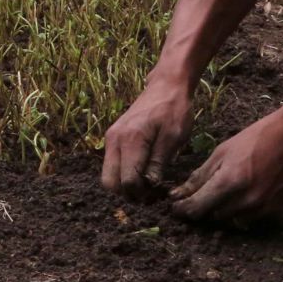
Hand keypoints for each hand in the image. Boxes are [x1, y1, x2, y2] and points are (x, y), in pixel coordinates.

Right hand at [101, 73, 192, 199]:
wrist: (166, 86)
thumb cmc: (174, 110)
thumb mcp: (174, 137)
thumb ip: (159, 162)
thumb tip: (151, 186)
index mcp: (131, 140)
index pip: (127, 180)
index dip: (141, 193)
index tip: (156, 195)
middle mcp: (114, 140)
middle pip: (110, 182)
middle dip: (127, 193)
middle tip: (148, 195)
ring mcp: (110, 138)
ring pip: (108, 175)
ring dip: (124, 185)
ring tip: (146, 186)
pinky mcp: (112, 137)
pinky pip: (111, 164)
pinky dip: (122, 174)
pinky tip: (141, 172)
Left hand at [169, 105, 282, 226]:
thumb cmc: (257, 139)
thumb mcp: (222, 152)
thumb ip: (199, 177)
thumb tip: (177, 195)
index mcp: (229, 182)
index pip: (197, 209)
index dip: (183, 210)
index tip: (177, 207)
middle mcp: (246, 200)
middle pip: (214, 216)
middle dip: (205, 208)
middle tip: (205, 194)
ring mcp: (264, 208)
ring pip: (233, 220)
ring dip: (225, 210)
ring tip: (231, 190)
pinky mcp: (278, 212)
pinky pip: (253, 219)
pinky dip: (246, 210)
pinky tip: (249, 192)